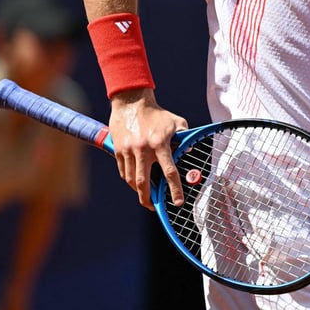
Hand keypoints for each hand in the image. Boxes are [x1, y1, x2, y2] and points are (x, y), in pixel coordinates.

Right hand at [108, 89, 188, 209]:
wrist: (131, 101)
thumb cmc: (157, 114)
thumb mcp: (177, 123)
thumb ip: (185, 138)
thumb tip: (191, 152)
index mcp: (159, 143)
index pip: (169, 171)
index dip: (174, 189)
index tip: (178, 202)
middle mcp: (142, 149)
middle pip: (143, 182)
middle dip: (148, 199)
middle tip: (153, 208)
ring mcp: (128, 150)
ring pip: (131, 179)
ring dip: (138, 191)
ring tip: (146, 197)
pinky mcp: (118, 150)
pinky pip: (123, 171)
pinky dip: (129, 179)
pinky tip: (136, 183)